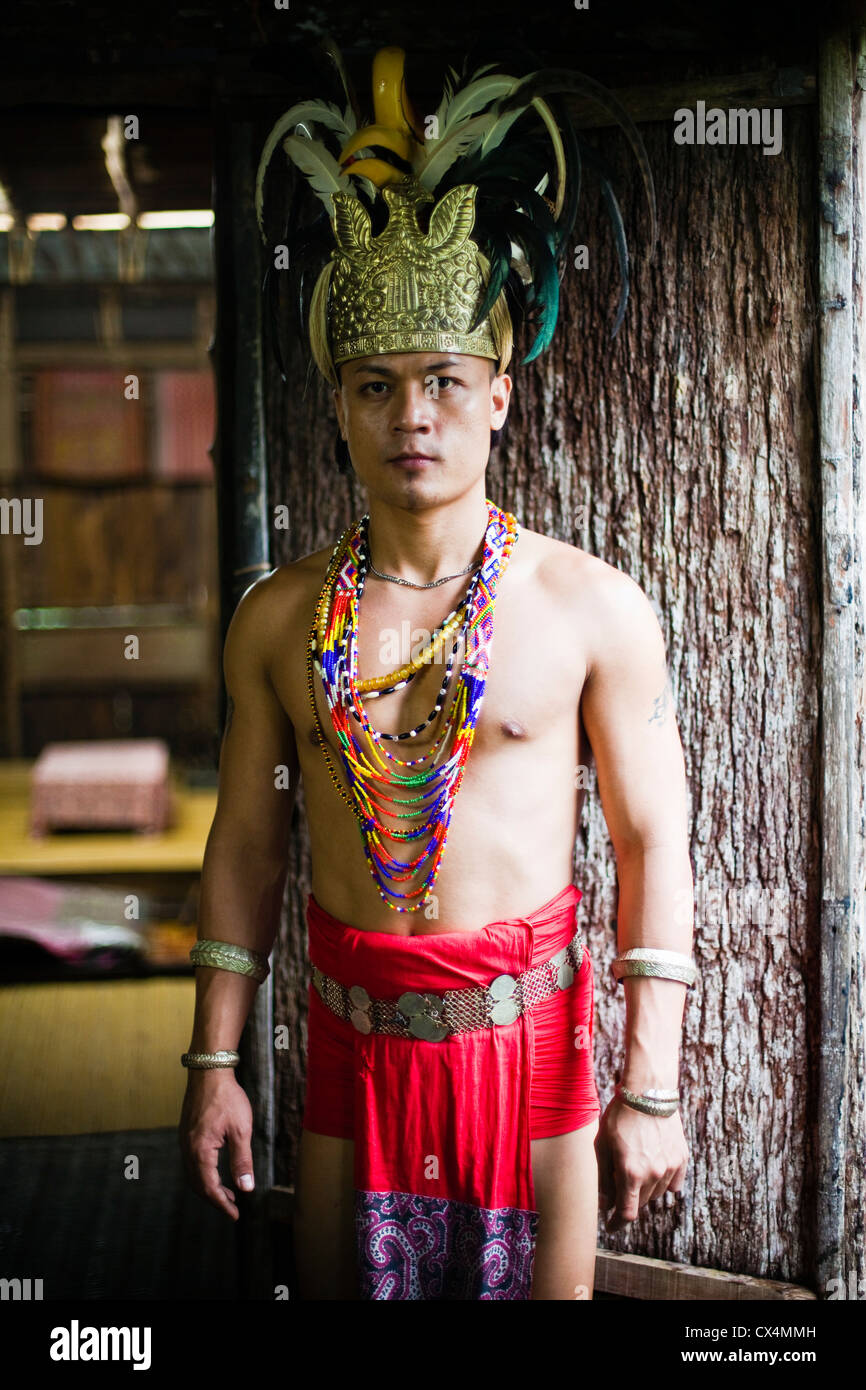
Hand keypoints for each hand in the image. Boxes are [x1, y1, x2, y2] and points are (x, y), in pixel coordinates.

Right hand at [179, 1069, 254, 1220]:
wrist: (209, 1071)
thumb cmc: (227, 1098)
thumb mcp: (241, 1130)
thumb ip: (242, 1160)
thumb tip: (245, 1187)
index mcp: (200, 1151)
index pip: (209, 1187)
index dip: (222, 1204)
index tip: (235, 1214)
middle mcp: (187, 1149)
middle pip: (197, 1184)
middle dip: (214, 1198)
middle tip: (231, 1207)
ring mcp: (184, 1141)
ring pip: (193, 1174)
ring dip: (208, 1186)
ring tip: (227, 1192)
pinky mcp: (186, 1134)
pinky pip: (191, 1162)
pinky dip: (203, 1173)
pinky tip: (215, 1171)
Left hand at [595, 1092, 687, 1232]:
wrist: (648, 1092)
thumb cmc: (619, 1117)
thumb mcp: (602, 1145)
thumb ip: (603, 1177)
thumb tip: (605, 1202)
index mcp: (630, 1173)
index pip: (626, 1213)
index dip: (617, 1223)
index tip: (611, 1225)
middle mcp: (653, 1174)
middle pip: (641, 1203)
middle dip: (628, 1199)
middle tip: (618, 1183)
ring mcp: (670, 1167)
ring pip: (657, 1194)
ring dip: (645, 1190)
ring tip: (635, 1167)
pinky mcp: (682, 1158)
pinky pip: (674, 1183)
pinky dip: (664, 1182)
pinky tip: (654, 1168)